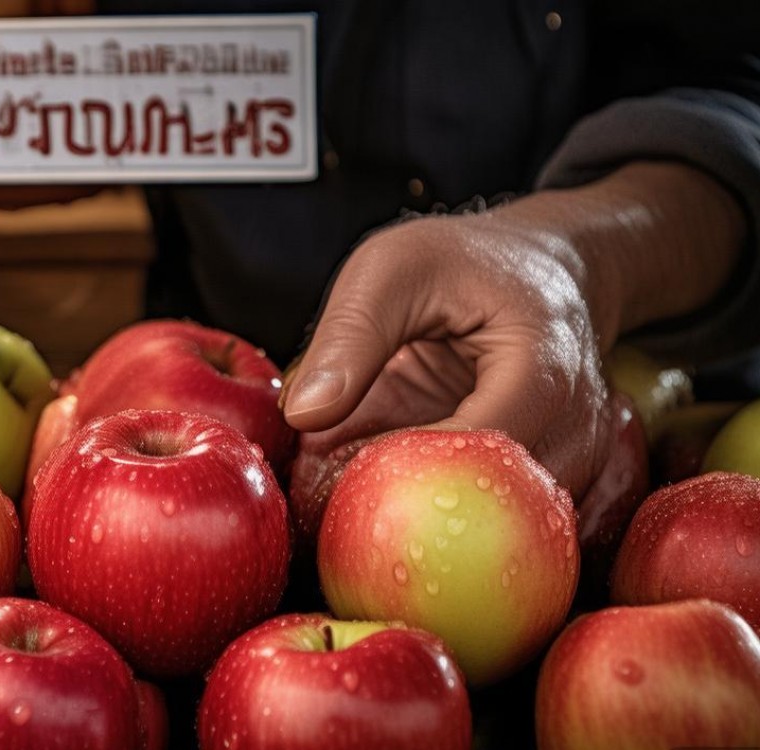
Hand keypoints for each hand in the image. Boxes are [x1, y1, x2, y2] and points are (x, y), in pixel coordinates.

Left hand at [281, 162, 743, 500]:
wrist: (547, 267)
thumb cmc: (467, 261)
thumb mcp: (393, 269)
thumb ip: (349, 337)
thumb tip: (302, 415)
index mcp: (541, 373)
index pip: (476, 456)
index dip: (400, 476)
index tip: (332, 475)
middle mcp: (573, 433)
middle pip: (489, 507)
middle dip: (400, 507)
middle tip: (322, 496)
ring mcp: (569, 466)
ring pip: (489, 526)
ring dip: (410, 513)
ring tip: (342, 490)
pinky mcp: (542, 484)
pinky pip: (487, 519)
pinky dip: (427, 509)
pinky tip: (375, 486)